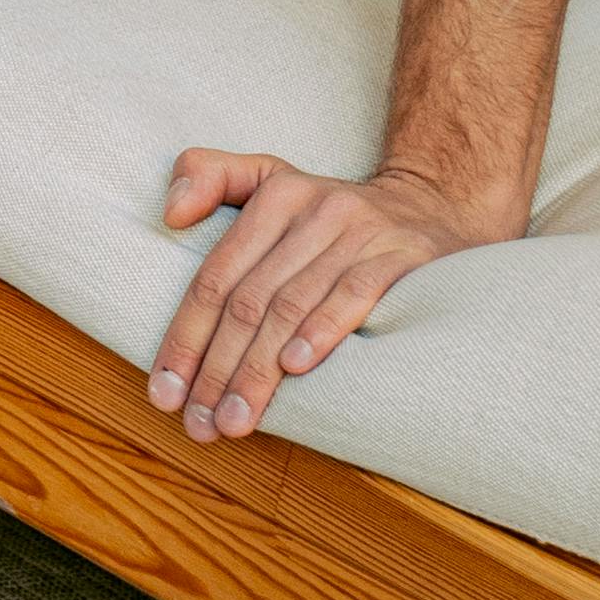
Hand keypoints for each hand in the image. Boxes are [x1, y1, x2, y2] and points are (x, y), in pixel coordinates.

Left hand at [146, 152, 509, 443]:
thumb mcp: (271, 177)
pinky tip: (295, 369)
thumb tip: (169, 214)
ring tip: (234, 420)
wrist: (434, 204)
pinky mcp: (405, 257)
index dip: (185, 338)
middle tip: (199, 423)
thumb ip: (211, 177)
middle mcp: (316, 210)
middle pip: (249, 301)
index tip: (164, 392)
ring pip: (292, 307)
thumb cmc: (331, 213)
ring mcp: (361, 233)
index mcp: (275, 194)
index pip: (216, 277)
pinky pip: (355, 296)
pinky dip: (322, 331)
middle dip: (216, 369)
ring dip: (258, 371)